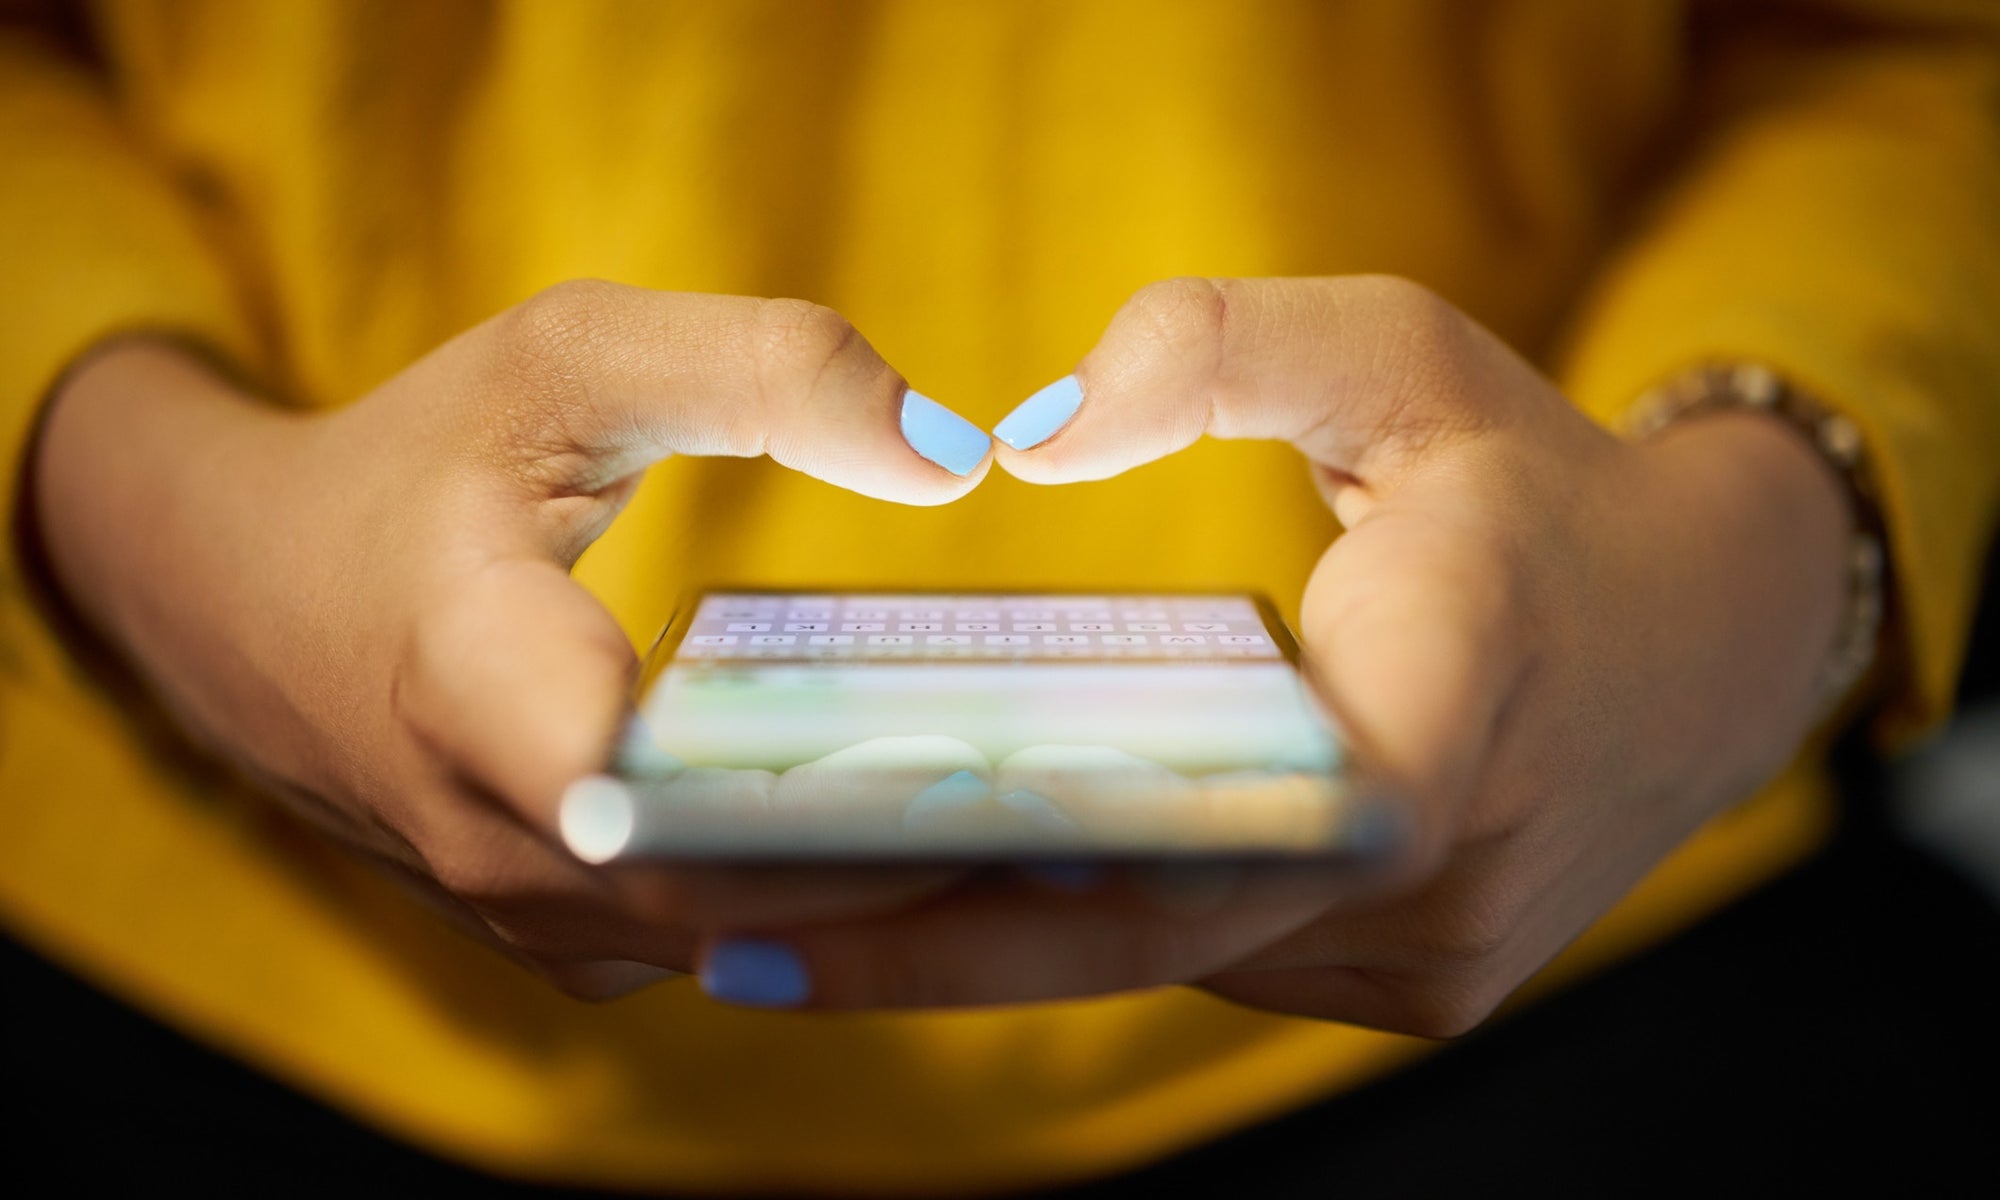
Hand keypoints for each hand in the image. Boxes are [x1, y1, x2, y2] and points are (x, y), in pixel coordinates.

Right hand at [31, 282, 995, 996]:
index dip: (843, 802)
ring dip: (899, 898)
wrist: (241, 598)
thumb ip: (762, 369)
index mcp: (478, 688)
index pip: (673, 800)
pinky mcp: (564, 939)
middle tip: (1116, 809)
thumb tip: (958, 453)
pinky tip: (959, 844)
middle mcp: (501, 847)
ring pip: (750, 941)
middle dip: (928, 862)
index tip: (1007, 774)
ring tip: (1075, 836)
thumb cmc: (413, 465)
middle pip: (749, 895)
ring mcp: (532, 917)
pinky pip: (726, 942)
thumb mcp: (566, 359)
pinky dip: (836, 904)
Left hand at [693, 276, 1852, 1034]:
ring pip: (1171, 962)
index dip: (995, 884)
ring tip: (794, 908)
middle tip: (715, 929)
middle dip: (926, 940)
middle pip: (1143, 935)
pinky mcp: (1417, 985)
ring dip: (995, 941)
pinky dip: (1094, 930)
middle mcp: (1437, 877)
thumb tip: (1034, 435)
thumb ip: (1222, 347)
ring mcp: (1430, 957)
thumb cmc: (1534, 485)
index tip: (803, 894)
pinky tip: (961, 890)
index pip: (1204, 836)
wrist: (1709, 642)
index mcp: (1444, 708)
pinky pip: (1218, 960)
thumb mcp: (1402, 355)